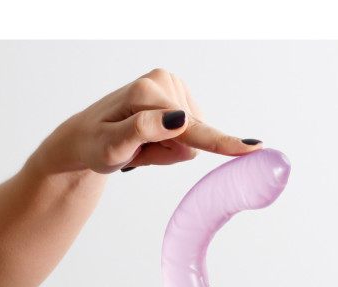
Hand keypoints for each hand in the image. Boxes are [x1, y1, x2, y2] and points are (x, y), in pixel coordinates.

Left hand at [35, 68, 262, 173]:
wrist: (85, 138)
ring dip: (168, 148)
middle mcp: (162, 82)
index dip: (220, 142)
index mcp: (146, 93)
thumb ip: (144, 131)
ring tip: (141, 145)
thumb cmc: (94, 144)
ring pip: (192, 135)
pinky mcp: (176, 97)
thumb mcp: (111, 145)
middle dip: (169, 151)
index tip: (252, 147)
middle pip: (192, 135)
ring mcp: (171, 87)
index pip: (190, 127)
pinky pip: (189, 132)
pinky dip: (170, 142)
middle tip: (137, 152)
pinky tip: (150, 138)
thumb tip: (180, 119)